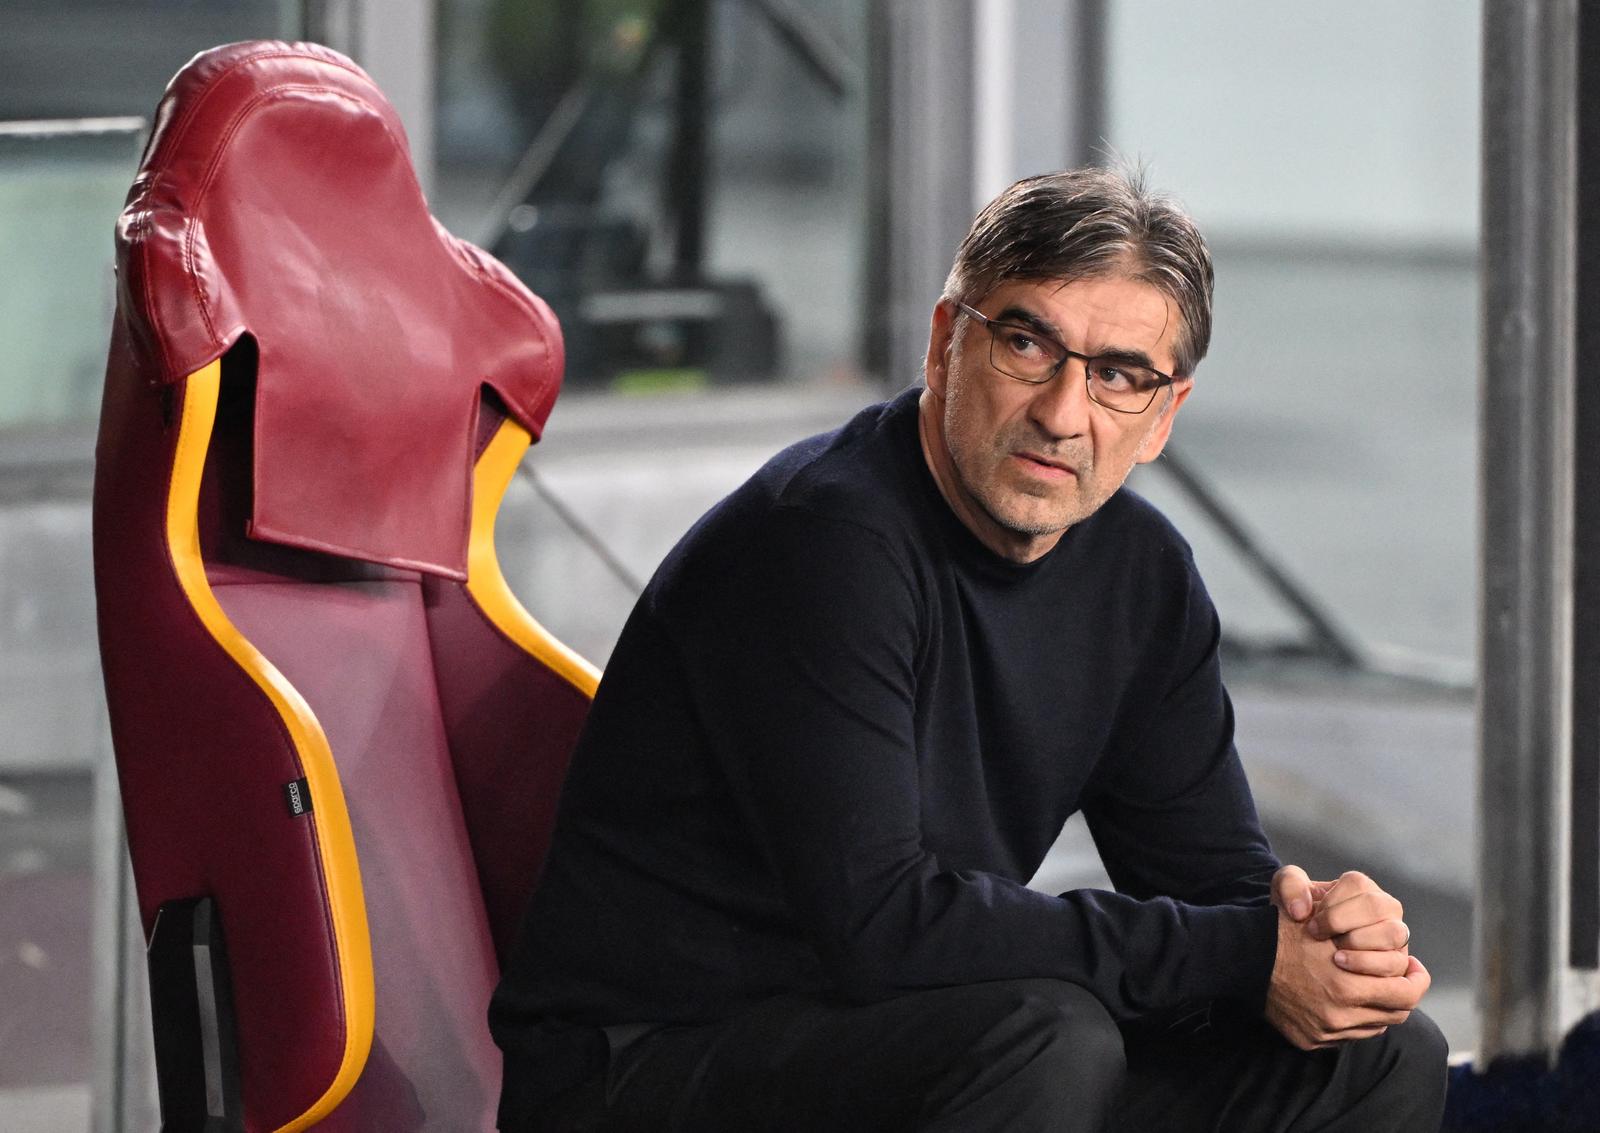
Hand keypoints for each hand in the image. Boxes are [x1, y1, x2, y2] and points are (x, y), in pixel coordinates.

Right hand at [1264, 905, 1430, 1049]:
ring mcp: (1324, 1033)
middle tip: (1401, 978)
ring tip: (1371, 987)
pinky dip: (1353, 1019)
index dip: (1416, 980)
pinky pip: (1347, 1035)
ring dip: (1378, 1008)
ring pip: (1373, 1027)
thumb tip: (1404, 961)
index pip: (1406, 996)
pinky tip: (1345, 999)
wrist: (1244, 958)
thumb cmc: (1289, 934)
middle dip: (1402, 995)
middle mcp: (1339, 1017)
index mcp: (1347, 989)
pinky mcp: (1310, 1040)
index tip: (1414, 968)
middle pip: (1394, 1015)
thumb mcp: (1332, 926)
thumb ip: (1374, 946)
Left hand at [1273, 866, 1410, 977]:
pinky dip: (1382, 972)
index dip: (1333, 907)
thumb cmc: (1297, 919)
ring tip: (1337, 960)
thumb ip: (1289, 885)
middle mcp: (1385, 910)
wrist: (1301, 951)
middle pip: (1378, 907)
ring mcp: (1395, 937)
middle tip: (1322, 940)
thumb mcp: (1285, 894)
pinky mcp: (1397, 965)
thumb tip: (1301, 910)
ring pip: (1394, 936)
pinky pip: (1400, 967)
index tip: (1312, 925)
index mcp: (1361, 888)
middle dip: (1347, 926)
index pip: (1357, 886)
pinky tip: (1359, 976)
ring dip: (1366, 951)